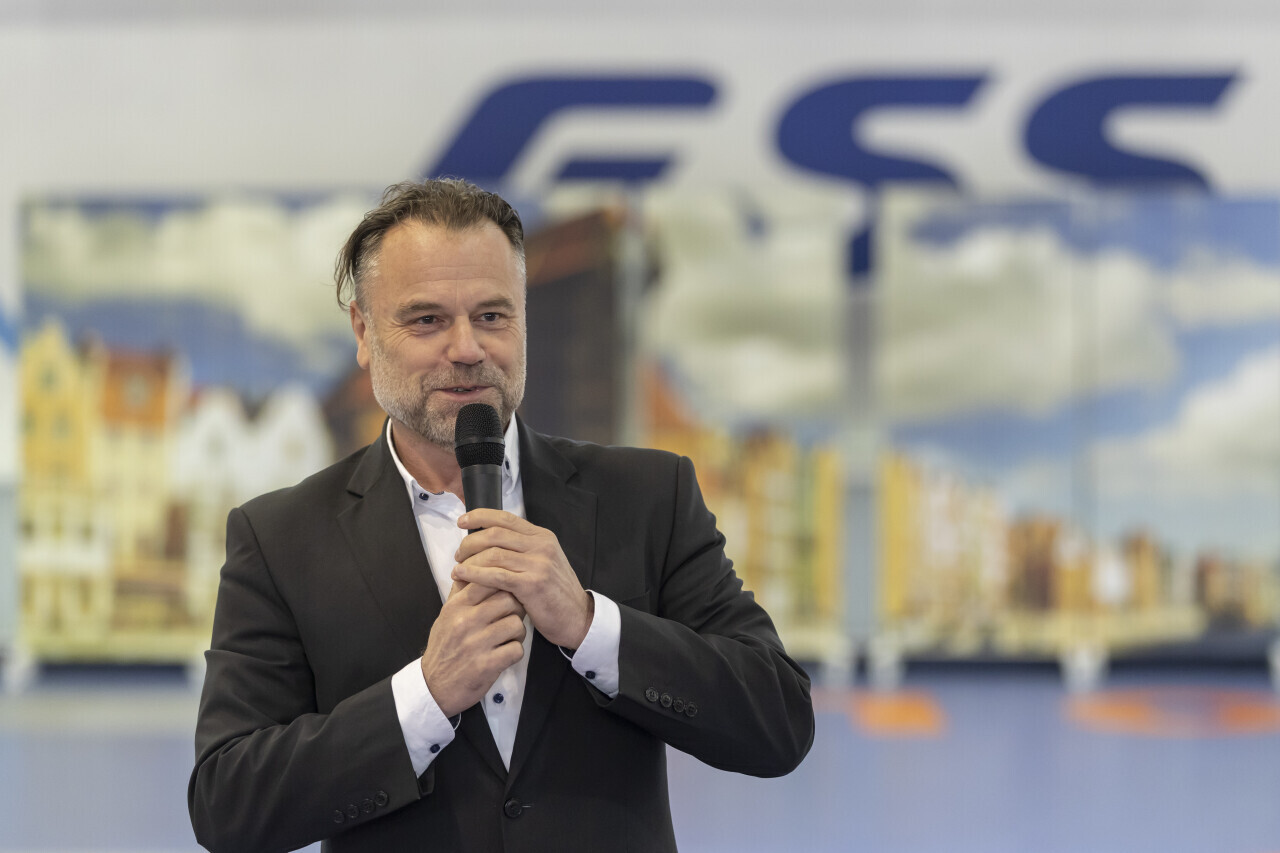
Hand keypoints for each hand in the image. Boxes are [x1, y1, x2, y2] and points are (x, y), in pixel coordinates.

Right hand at [420, 579, 525, 717]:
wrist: (433, 686)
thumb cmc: (444, 647)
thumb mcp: (446, 615)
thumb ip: (461, 592)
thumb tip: (473, 565)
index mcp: (456, 606)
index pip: (489, 579)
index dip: (504, 584)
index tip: (506, 593)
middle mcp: (465, 621)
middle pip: (509, 600)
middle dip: (516, 609)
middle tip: (510, 618)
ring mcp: (476, 644)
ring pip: (517, 624)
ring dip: (517, 633)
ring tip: (507, 638)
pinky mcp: (486, 665)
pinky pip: (516, 650)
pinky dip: (514, 653)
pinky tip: (504, 655)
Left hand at [452, 509, 593, 650]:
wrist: (578, 618)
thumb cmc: (555, 594)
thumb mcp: (543, 563)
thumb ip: (522, 550)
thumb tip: (488, 542)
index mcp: (542, 537)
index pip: (505, 518)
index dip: (480, 516)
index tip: (462, 521)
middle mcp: (541, 545)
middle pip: (495, 534)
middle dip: (470, 542)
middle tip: (458, 554)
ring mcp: (538, 564)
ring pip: (493, 553)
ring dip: (469, 560)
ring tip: (458, 569)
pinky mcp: (532, 584)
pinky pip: (496, 575)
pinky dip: (475, 574)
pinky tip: (462, 576)